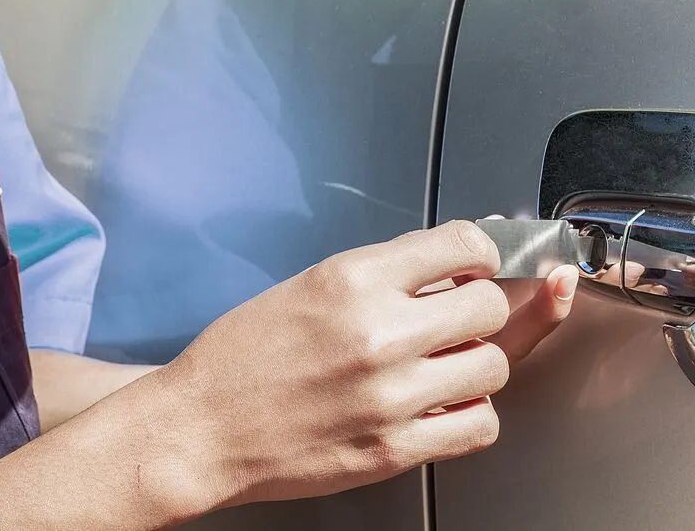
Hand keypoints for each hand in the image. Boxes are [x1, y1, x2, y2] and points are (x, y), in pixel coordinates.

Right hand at [163, 220, 574, 508]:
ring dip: (475, 362)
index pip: (464, 245)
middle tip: (458, 318)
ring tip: (442, 365)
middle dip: (481, 307)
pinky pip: (479, 426)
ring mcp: (391, 395)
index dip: (480, 254)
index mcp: (352, 280)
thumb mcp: (305, 286)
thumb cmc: (240, 358)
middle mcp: (378, 333)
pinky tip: (440, 404)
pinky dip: (469, 413)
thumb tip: (448, 264)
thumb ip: (382, 273)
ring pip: (494, 367)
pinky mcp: (394, 449)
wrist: (199, 429)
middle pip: (490, 305)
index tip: (475, 265)